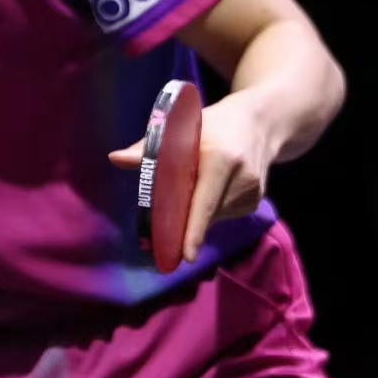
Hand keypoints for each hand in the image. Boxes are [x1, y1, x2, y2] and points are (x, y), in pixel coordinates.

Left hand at [109, 93, 275, 265]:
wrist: (261, 122)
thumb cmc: (213, 123)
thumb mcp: (182, 126)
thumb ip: (149, 146)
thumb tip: (115, 159)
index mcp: (222, 158)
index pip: (205, 202)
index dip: (194, 230)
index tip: (185, 255)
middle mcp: (242, 178)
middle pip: (207, 213)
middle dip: (184, 226)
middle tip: (163, 237)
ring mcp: (254, 191)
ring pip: (216, 216)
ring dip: (196, 214)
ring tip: (190, 191)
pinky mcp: (257, 200)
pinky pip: (226, 214)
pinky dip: (210, 211)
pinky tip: (207, 191)